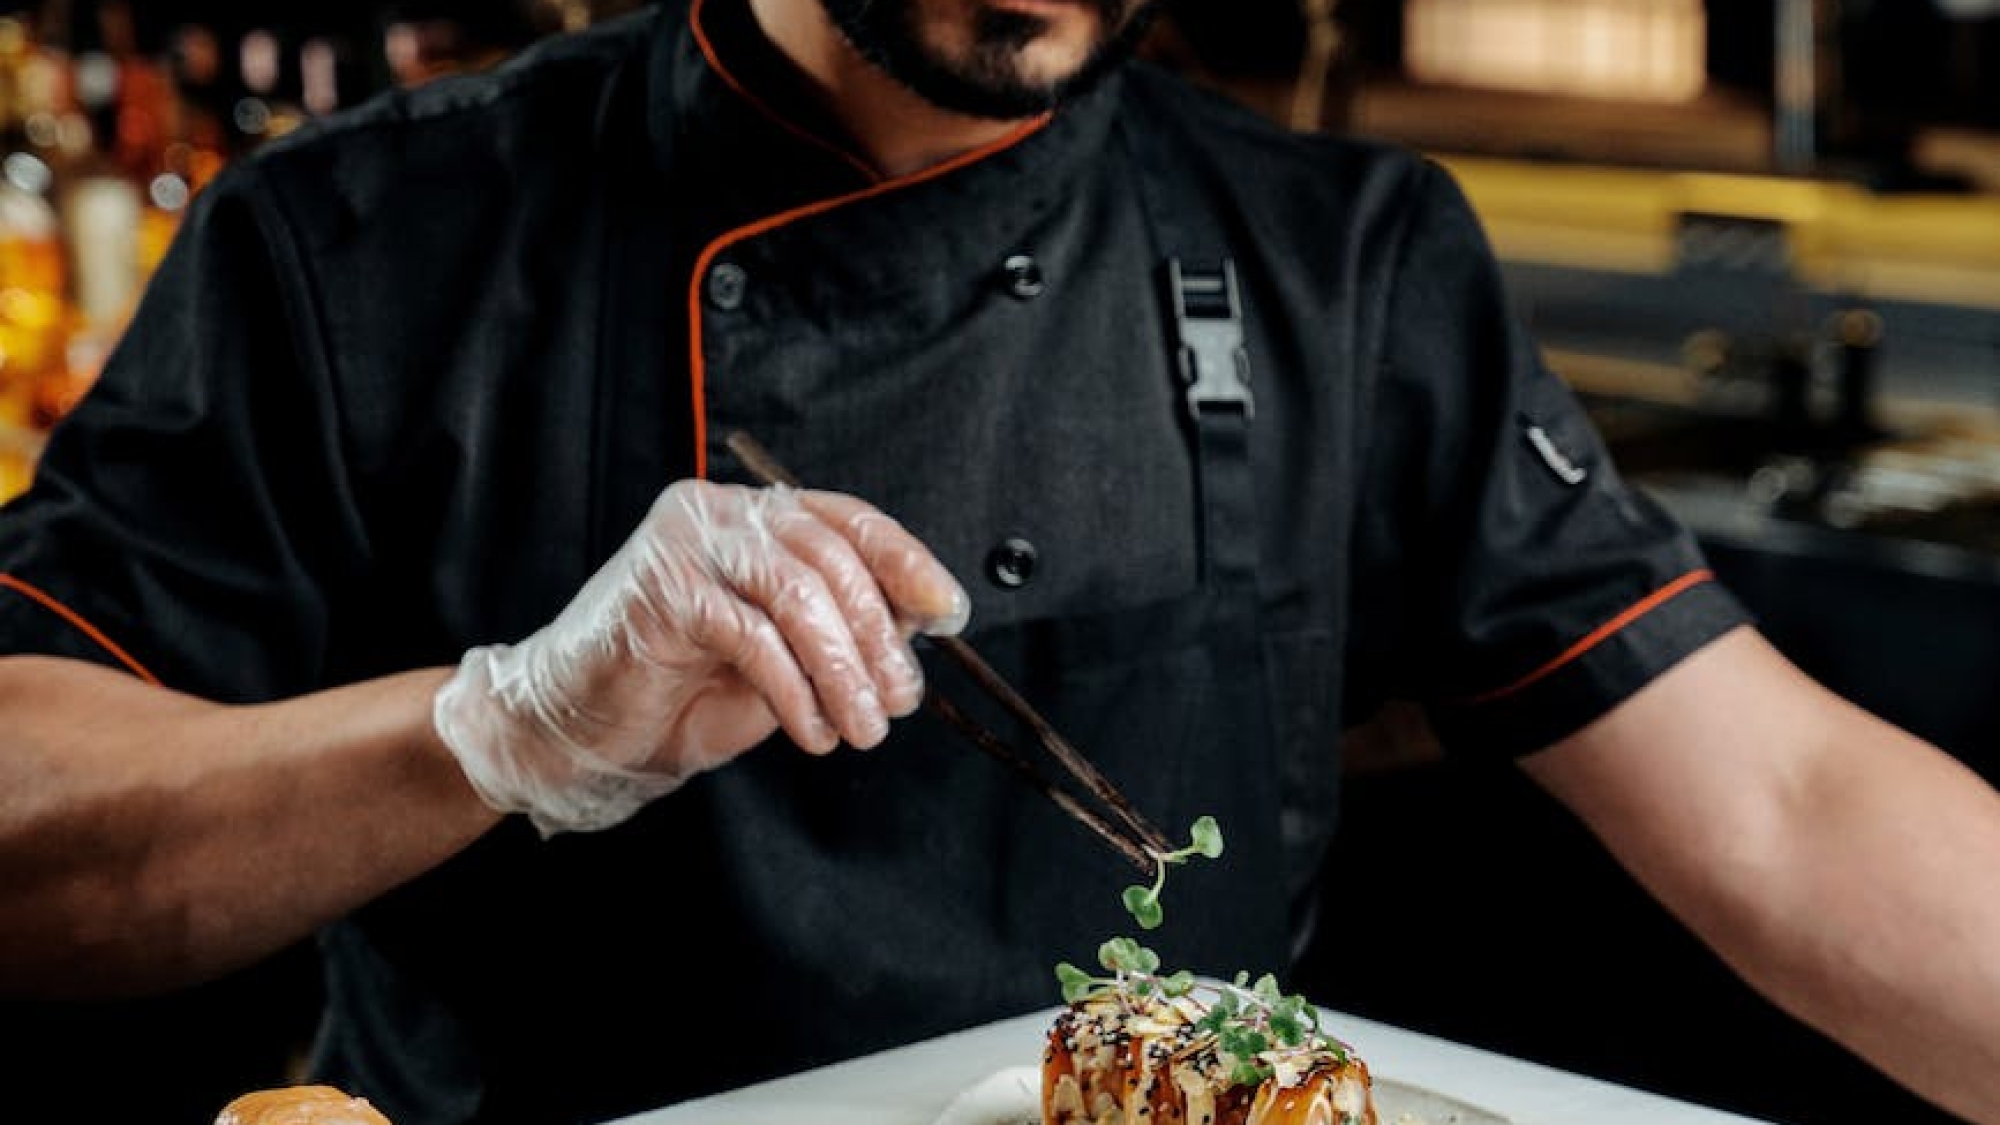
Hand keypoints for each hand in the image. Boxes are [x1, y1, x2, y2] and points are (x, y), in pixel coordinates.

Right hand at [432, 480, 968, 834]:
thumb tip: (921, 619)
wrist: (577, 733)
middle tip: (901, 701)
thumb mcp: (786, 659)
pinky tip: (810, 731)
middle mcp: (718, 514)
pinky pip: (754, 636)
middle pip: (830, 556)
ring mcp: (684, 545)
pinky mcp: (660, 590)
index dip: (907, 563)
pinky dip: (795, 690)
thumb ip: (841, 629)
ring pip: (798, 594)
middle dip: (878, 637)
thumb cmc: (681, 695)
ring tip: (862, 727)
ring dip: (845, 670)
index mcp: (751, 516)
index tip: (950, 613)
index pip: (847, 520)